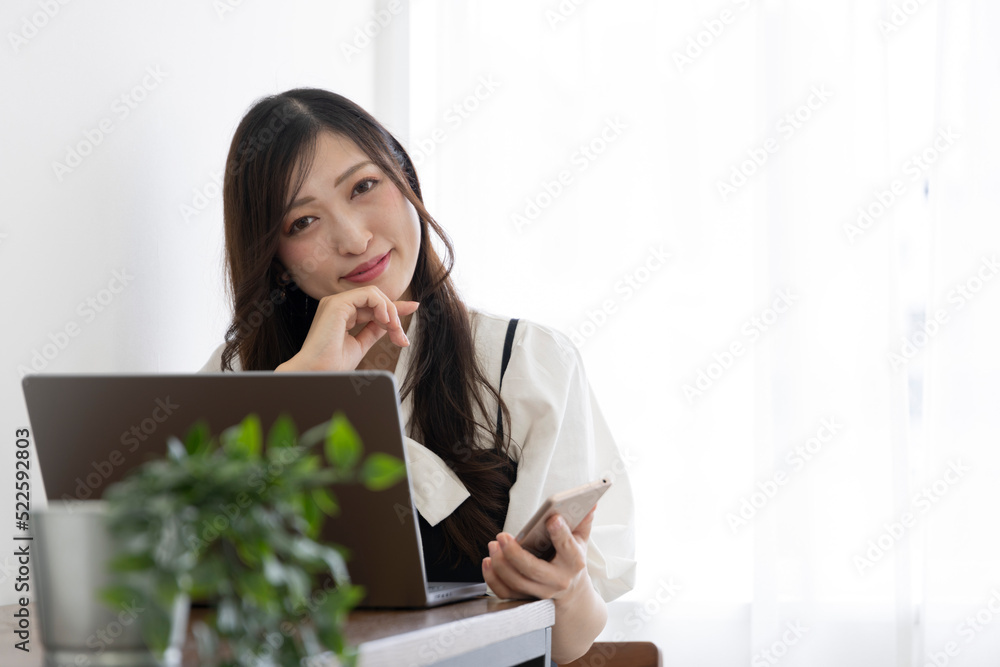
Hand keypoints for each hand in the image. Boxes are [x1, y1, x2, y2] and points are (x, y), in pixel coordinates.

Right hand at [275, 286, 418, 371]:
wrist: (317, 374)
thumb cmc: (332, 365)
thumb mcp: (360, 345)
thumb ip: (374, 331)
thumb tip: (391, 323)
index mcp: (341, 314)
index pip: (372, 305)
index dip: (394, 307)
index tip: (413, 308)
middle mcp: (338, 305)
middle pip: (377, 300)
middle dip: (395, 316)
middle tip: (402, 338)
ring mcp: (336, 302)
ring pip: (375, 295)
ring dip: (391, 312)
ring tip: (395, 331)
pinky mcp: (338, 303)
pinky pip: (369, 294)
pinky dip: (383, 306)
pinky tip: (387, 321)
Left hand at [482, 504, 596, 602]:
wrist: (571, 593)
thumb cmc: (572, 559)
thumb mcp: (581, 540)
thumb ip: (583, 521)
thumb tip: (590, 501)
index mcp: (574, 562)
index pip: (568, 548)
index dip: (560, 533)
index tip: (552, 518)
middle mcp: (558, 580)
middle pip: (534, 569)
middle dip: (515, 553)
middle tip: (502, 536)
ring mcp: (541, 592)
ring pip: (517, 582)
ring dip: (501, 564)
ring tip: (493, 545)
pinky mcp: (525, 598)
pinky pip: (506, 592)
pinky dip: (493, 578)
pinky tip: (488, 562)